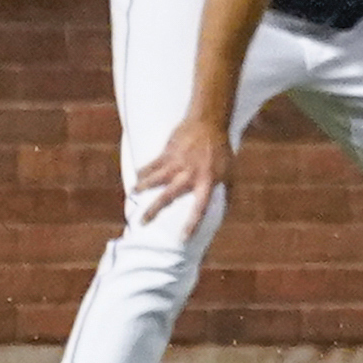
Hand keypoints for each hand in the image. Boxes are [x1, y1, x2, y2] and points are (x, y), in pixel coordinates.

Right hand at [135, 116, 233, 237]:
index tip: (182, 239)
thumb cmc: (221, 151)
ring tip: (133, 194)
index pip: (200, 208)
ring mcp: (177, 163)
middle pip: (168, 196)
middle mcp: (190, 175)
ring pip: (154, 179)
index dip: (191, 225)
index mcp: (208, 182)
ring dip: (142, 188)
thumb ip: (226, 193)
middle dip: (153, 210)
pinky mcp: (167, 153)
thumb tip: (224, 212)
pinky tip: (137, 177)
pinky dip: (143, 171)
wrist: (209, 124)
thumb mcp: (230, 173)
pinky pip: (151, 165)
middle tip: (142, 222)